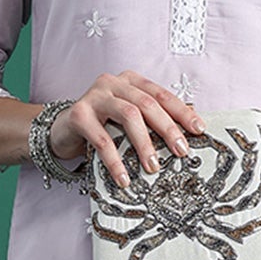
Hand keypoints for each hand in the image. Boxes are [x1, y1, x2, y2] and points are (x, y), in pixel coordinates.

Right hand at [50, 71, 204, 188]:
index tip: (199, 130)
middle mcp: (113, 83)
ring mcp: (95, 96)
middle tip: (181, 151)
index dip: (182, 112)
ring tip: (153, 167)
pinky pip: (102, 139)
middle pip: (147, 103)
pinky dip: (115, 160)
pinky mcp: (78, 114)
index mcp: (131, 81)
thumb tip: (187, 129)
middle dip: (168, 128)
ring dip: (144, 143)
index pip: (161, 94)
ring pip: (128, 115)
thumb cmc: (101, 125)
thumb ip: (153, 119)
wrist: (62, 130)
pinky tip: (124, 177)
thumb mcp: (128, 120)